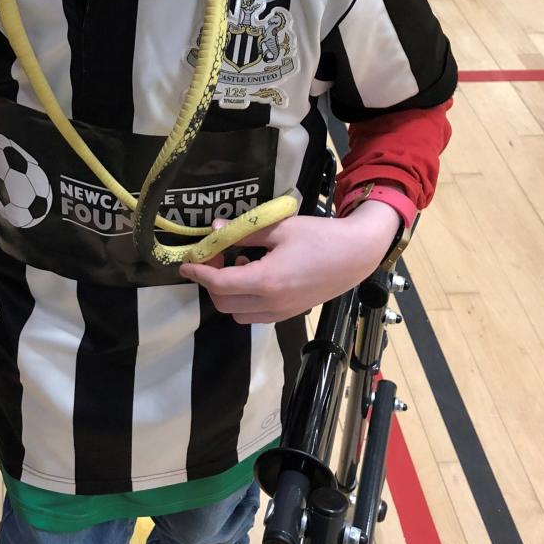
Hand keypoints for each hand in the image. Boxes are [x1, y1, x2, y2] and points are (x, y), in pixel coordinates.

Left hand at [178, 201, 400, 323]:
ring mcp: (281, 312)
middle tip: (216, 256)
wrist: (357, 255)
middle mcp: (271, 303)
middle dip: (211, 282)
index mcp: (266, 280)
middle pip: (223, 302)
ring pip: (237, 313)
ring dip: (228, 293)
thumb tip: (215, 229)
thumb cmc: (320, 236)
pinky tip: (255, 276)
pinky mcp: (289, 314)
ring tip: (238, 265)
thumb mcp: (280, 227)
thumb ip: (245, 231)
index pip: (219, 283)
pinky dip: (244, 301)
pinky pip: (255, 315)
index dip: (199, 272)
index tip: (186, 263)